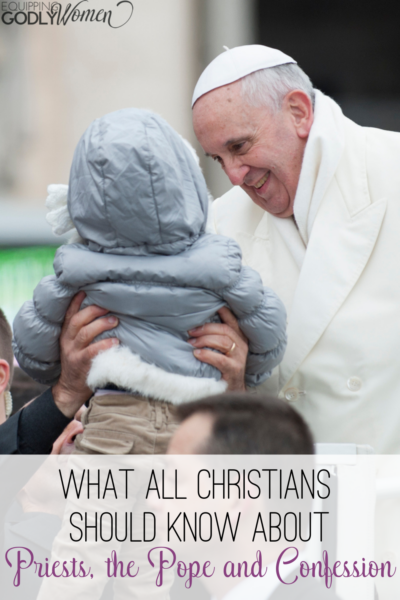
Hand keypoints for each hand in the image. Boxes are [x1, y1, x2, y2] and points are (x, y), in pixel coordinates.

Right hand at [52, 292, 118, 417]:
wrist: (70, 389)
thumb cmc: (79, 363)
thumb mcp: (76, 345)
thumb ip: (84, 330)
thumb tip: (104, 312)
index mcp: (66, 334)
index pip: (69, 314)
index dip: (76, 301)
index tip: (84, 290)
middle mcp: (67, 341)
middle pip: (77, 320)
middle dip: (93, 310)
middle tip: (108, 306)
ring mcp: (73, 353)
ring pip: (85, 334)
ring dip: (101, 325)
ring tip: (115, 320)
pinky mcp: (81, 364)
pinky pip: (92, 351)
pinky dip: (104, 345)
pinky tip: (115, 341)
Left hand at [188, 307, 247, 391]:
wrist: (231, 391)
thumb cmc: (223, 368)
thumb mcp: (221, 350)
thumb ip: (215, 337)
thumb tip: (195, 326)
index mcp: (239, 338)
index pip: (232, 320)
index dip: (223, 311)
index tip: (211, 305)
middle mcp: (242, 345)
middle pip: (225, 330)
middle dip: (206, 328)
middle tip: (191, 332)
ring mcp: (239, 358)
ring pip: (223, 342)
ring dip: (204, 340)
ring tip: (191, 343)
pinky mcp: (234, 370)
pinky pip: (220, 359)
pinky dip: (206, 355)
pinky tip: (197, 354)